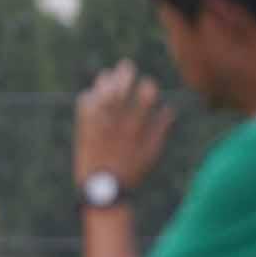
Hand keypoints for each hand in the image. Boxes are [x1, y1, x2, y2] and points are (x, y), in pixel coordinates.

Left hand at [75, 59, 175, 189]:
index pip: (147, 96)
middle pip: (123, 90)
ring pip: (103, 96)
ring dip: (105, 83)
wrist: (103, 191)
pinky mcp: (84, 131)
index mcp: (138, 127)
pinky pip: (84, 108)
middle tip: (125, 65)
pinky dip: (87, 99)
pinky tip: (90, 95)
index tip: (146, 83)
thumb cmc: (131, 173)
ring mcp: (100, 126)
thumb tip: (171, 109)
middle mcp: (120, 124)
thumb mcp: (152, 153)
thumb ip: (161, 129)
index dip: (147, 86)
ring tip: (106, 76)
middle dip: (125, 74)